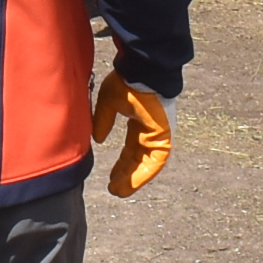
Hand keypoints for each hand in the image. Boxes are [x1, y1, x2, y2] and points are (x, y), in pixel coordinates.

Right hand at [90, 74, 170, 195]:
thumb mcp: (108, 102)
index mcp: (138, 121)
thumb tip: (99, 139)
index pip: (131, 148)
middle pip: (138, 158)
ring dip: (133, 178)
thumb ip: (103, 120)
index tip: (111, 177)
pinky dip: (144, 174)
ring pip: (147, 163)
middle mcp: (149, 129)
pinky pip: (156, 161)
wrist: (143, 71)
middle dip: (126, 174)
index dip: (122, 164)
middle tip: (114, 188)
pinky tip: (131, 184)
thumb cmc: (127, 81)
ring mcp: (159, 133)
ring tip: (120, 191)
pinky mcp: (164, 135)